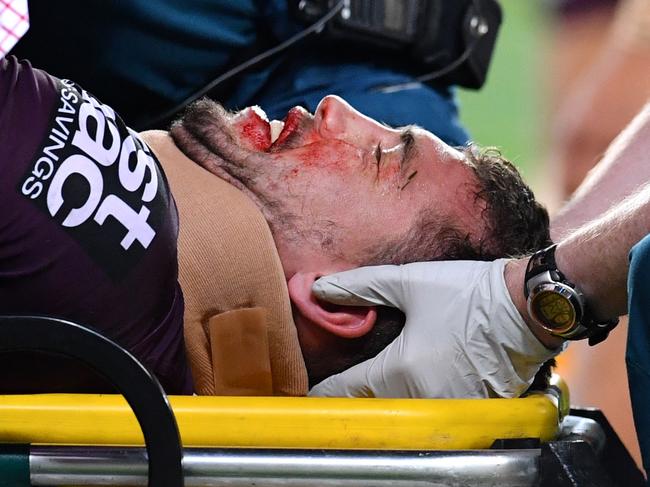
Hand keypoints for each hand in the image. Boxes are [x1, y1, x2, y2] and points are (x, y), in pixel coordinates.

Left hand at [309, 259, 561, 398]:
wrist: (526, 310)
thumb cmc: (469, 294)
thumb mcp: (409, 282)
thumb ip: (359, 287)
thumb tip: (319, 289)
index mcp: (399, 370)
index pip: (345, 393)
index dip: (323, 392)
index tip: (310, 391)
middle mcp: (420, 400)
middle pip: (369, 411)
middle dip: (352, 399)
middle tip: (339, 385)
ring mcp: (448, 413)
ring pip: (398, 419)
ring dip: (382, 407)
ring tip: (371, 388)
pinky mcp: (470, 416)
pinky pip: (429, 420)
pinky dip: (414, 410)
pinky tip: (411, 390)